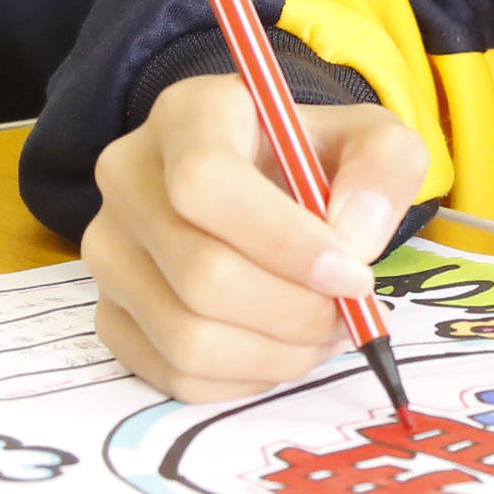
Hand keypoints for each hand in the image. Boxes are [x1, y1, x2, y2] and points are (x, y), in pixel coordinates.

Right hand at [82, 72, 429, 401]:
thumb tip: (352, 241)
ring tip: (323, 331)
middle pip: (200, 273)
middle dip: (295, 311)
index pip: (204, 182)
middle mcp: (128, 178)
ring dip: (277, 353)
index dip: (284, 242)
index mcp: (187, 115)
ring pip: (187, 337)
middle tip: (350, 314)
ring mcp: (109, 252)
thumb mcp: (370, 139)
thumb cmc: (312, 161)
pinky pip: (175, 375)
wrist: (263, 187)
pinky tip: (280, 347)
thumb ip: (385, 168)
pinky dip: (244, 378)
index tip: (352, 274)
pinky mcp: (111, 314)